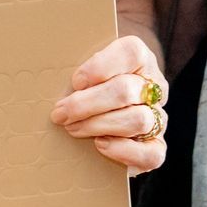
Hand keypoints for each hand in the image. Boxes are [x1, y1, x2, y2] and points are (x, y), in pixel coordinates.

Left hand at [51, 34, 168, 174]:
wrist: (104, 113)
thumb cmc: (88, 88)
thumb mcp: (84, 71)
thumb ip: (76, 70)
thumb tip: (48, 77)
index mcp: (140, 59)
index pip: (130, 52)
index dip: (101, 66)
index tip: (75, 81)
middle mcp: (154, 86)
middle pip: (126, 90)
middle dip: (87, 104)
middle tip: (60, 113)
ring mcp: (158, 117)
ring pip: (137, 120)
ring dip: (98, 125)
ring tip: (72, 129)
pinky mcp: (157, 146)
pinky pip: (150, 153)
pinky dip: (123, 150)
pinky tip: (100, 145)